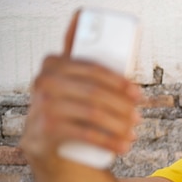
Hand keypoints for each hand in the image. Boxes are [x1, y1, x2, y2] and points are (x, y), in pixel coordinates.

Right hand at [20, 12, 142, 161]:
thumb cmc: (69, 107)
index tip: (138, 95)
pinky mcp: (46, 129)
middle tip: (138, 117)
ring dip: (120, 125)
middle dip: (123, 106)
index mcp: (53, 62)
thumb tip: (120, 34)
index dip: (120, 81)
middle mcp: (44, 80)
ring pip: (93, 113)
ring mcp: (43, 104)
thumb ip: (88, 63)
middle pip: (95, 92)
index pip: (94, 69)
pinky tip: (123, 147)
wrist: (45, 144)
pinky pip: (85, 134)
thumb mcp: (73, 83)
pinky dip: (109, 142)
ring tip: (133, 133)